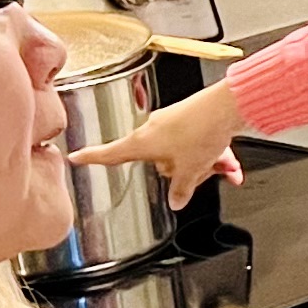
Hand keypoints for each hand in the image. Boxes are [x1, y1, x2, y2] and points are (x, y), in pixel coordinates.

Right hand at [70, 75, 246, 193]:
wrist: (228, 106)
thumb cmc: (202, 130)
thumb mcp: (190, 170)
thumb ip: (181, 189)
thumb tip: (176, 200)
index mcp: (143, 143)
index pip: (111, 154)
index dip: (92, 157)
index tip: (75, 157)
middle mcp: (154, 131)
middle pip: (163, 163)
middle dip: (187, 171)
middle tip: (205, 171)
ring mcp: (173, 123)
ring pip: (185, 154)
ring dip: (207, 163)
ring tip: (225, 165)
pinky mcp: (191, 119)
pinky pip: (199, 144)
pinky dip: (215, 155)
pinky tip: (232, 167)